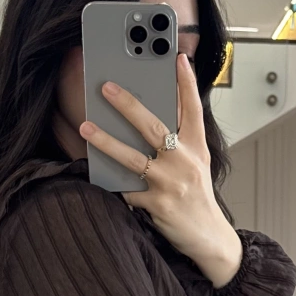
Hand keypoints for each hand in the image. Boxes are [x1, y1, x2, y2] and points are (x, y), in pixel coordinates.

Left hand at [78, 53, 242, 287]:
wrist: (210, 238)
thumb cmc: (197, 197)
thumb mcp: (197, 164)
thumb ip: (179, 142)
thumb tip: (147, 119)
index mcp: (197, 148)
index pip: (192, 109)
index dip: (186, 82)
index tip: (176, 57)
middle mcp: (185, 162)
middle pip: (154, 127)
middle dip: (128, 104)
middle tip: (105, 86)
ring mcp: (171, 184)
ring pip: (133, 158)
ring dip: (106, 141)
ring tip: (85, 127)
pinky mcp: (158, 205)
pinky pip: (127, 190)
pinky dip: (112, 182)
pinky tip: (95, 172)